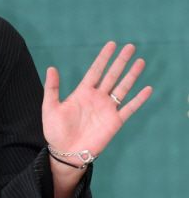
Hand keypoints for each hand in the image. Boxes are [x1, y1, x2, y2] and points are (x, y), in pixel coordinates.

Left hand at [42, 41, 152, 159]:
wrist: (66, 153)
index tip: (112, 44)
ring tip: (140, 61)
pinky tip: (147, 89)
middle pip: (112, 75)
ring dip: (131, 75)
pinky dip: (139, 99)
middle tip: (130, 46)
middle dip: (121, 61)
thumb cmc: (56, 132)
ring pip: (123, 88)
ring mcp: (107, 109)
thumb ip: (52, 88)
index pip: (96, 71)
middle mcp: (97, 98)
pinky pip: (129, 108)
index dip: (104, 58)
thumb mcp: (50, 108)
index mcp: (83, 93)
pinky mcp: (114, 122)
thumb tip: (51, 68)